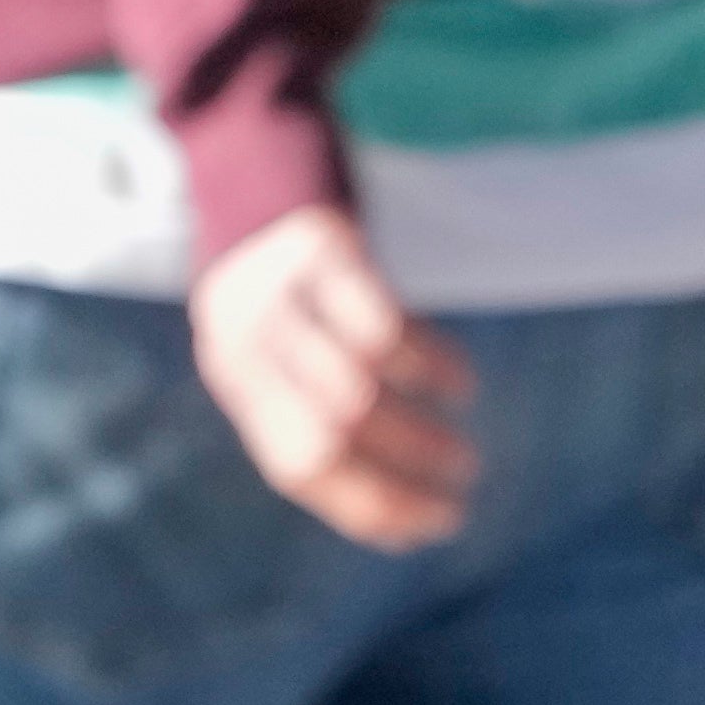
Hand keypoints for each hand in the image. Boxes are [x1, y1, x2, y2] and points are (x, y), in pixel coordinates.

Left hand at [192, 206, 480, 550]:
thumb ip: (316, 415)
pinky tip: (458, 384)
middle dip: (399, 478)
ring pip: (354, 392)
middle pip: (325, 438)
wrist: (261, 178)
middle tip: (459, 490)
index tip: (432, 526)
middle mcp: (248, 346)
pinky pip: (379, 326)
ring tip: (464, 454)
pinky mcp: (323, 251)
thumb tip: (396, 519)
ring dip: (421, 433)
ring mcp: (282, 298)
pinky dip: (426, 365)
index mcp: (240, 382)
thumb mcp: (280, 354)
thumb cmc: (289, 289)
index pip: (299, 467)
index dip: (368, 507)